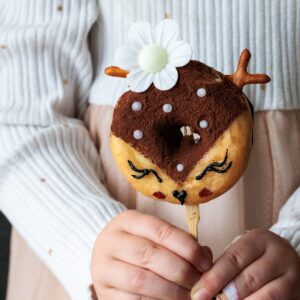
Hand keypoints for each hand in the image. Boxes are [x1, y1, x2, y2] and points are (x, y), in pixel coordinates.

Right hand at [92, 210, 212, 299]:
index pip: (160, 231)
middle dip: (181, 271)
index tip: (205, 263)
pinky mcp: (103, 291)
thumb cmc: (138, 243)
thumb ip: (178, 241)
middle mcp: (111, 241)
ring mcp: (103, 267)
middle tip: (199, 282)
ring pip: (141, 280)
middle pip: (150, 255)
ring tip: (189, 295)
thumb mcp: (153, 234)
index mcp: (127, 220)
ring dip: (171, 291)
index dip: (187, 247)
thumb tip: (205, 256)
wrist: (105, 256)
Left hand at [191, 229, 299, 299]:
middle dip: (225, 295)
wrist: (285, 261)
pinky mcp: (297, 292)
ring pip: (266, 296)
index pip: (233, 259)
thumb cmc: (254, 258)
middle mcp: (278, 254)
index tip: (198, 292)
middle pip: (249, 278)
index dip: (214, 278)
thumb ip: (224, 265)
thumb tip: (201, 286)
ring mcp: (292, 275)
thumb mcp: (241, 253)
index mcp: (258, 239)